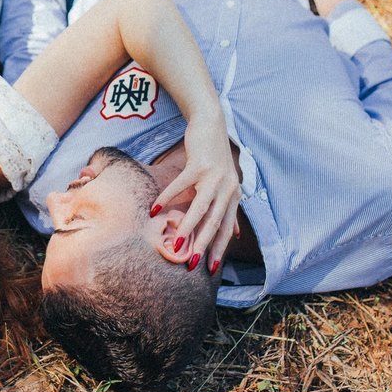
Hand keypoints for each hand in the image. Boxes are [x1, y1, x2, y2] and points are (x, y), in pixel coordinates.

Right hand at [151, 114, 239, 274]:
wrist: (211, 124)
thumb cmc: (215, 156)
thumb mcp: (228, 183)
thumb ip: (230, 208)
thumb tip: (237, 235)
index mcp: (233, 195)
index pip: (227, 227)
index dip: (220, 248)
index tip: (211, 268)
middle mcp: (227, 188)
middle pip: (215, 221)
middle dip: (204, 245)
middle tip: (193, 263)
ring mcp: (214, 176)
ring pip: (200, 207)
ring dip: (188, 227)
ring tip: (175, 243)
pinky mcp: (198, 165)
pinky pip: (180, 185)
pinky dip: (167, 198)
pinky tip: (155, 209)